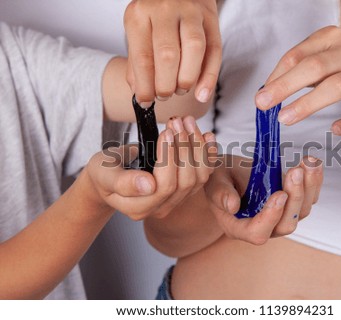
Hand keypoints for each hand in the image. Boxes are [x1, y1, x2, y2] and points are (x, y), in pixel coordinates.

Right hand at [86, 116, 215, 219]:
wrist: (111, 174)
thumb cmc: (105, 171)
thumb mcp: (104, 173)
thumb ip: (122, 182)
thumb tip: (149, 185)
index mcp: (139, 208)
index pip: (164, 186)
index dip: (169, 158)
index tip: (166, 131)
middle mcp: (161, 208)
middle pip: (186, 182)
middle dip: (184, 147)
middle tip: (177, 121)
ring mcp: (176, 200)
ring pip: (199, 177)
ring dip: (197, 147)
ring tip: (187, 121)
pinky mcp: (186, 189)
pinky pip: (204, 174)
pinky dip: (209, 154)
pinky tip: (208, 136)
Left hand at [124, 0, 221, 106]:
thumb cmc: (156, 12)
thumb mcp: (139, 30)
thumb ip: (138, 61)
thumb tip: (141, 93)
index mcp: (139, 15)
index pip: (142, 58)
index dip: (145, 86)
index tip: (145, 102)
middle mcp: (165, 10)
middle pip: (168, 55)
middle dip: (166, 85)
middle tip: (164, 96)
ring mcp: (190, 12)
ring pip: (194, 50)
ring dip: (187, 79)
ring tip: (180, 90)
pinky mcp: (210, 17)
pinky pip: (214, 49)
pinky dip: (209, 76)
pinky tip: (202, 92)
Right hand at [205, 155, 322, 244]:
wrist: (229, 173)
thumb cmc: (219, 180)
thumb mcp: (214, 183)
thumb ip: (220, 194)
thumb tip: (232, 205)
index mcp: (239, 227)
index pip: (258, 233)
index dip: (270, 217)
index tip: (279, 194)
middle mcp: (263, 226)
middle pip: (286, 224)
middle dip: (294, 197)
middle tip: (295, 171)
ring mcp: (280, 216)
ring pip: (302, 211)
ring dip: (308, 187)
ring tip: (308, 162)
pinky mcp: (292, 204)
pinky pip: (309, 198)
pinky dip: (314, 181)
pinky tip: (312, 163)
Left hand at [255, 26, 340, 134]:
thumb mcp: (325, 61)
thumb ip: (298, 71)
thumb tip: (266, 91)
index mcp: (333, 39)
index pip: (298, 55)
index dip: (276, 76)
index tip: (260, 96)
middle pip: (315, 66)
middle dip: (285, 85)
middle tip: (262, 104)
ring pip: (337, 86)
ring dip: (308, 104)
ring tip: (285, 118)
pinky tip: (335, 129)